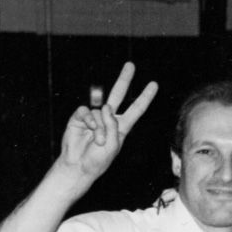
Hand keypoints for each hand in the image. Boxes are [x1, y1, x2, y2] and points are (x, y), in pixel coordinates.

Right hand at [57, 62, 158, 183]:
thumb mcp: (112, 146)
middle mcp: (109, 119)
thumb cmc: (97, 160)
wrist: (78, 166)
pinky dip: (89, 120)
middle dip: (124, 79)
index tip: (154, 84)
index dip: (145, 97)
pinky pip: (87, 111)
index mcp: (121, 127)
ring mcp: (94, 117)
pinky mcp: (80, 117)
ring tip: (97, 141)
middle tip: (130, 65)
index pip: (136, 109)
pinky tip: (88, 128)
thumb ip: (113, 126)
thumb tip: (106, 107)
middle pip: (118, 95)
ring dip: (100, 127)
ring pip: (101, 111)